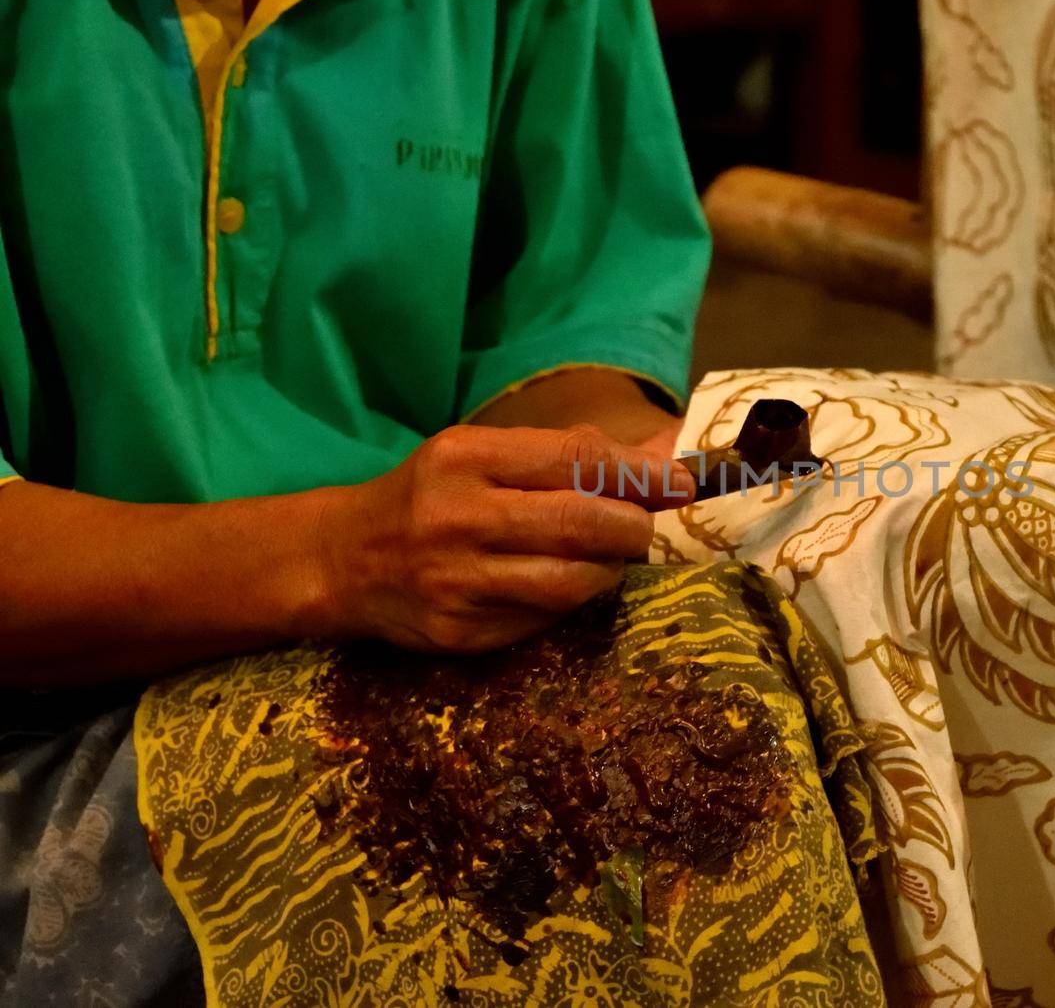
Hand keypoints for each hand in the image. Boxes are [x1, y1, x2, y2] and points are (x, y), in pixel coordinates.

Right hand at [315, 423, 693, 652]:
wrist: (341, 560)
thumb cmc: (429, 497)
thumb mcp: (479, 454)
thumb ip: (564, 455)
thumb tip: (661, 459)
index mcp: (465, 457)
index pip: (575, 459)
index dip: (638, 474)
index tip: (680, 485)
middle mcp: (457, 516)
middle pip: (581, 523)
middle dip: (634, 528)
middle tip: (646, 531)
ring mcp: (456, 580)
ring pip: (571, 582)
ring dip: (608, 571)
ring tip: (607, 560)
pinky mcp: (458, 633)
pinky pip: (543, 620)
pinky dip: (569, 604)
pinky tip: (564, 587)